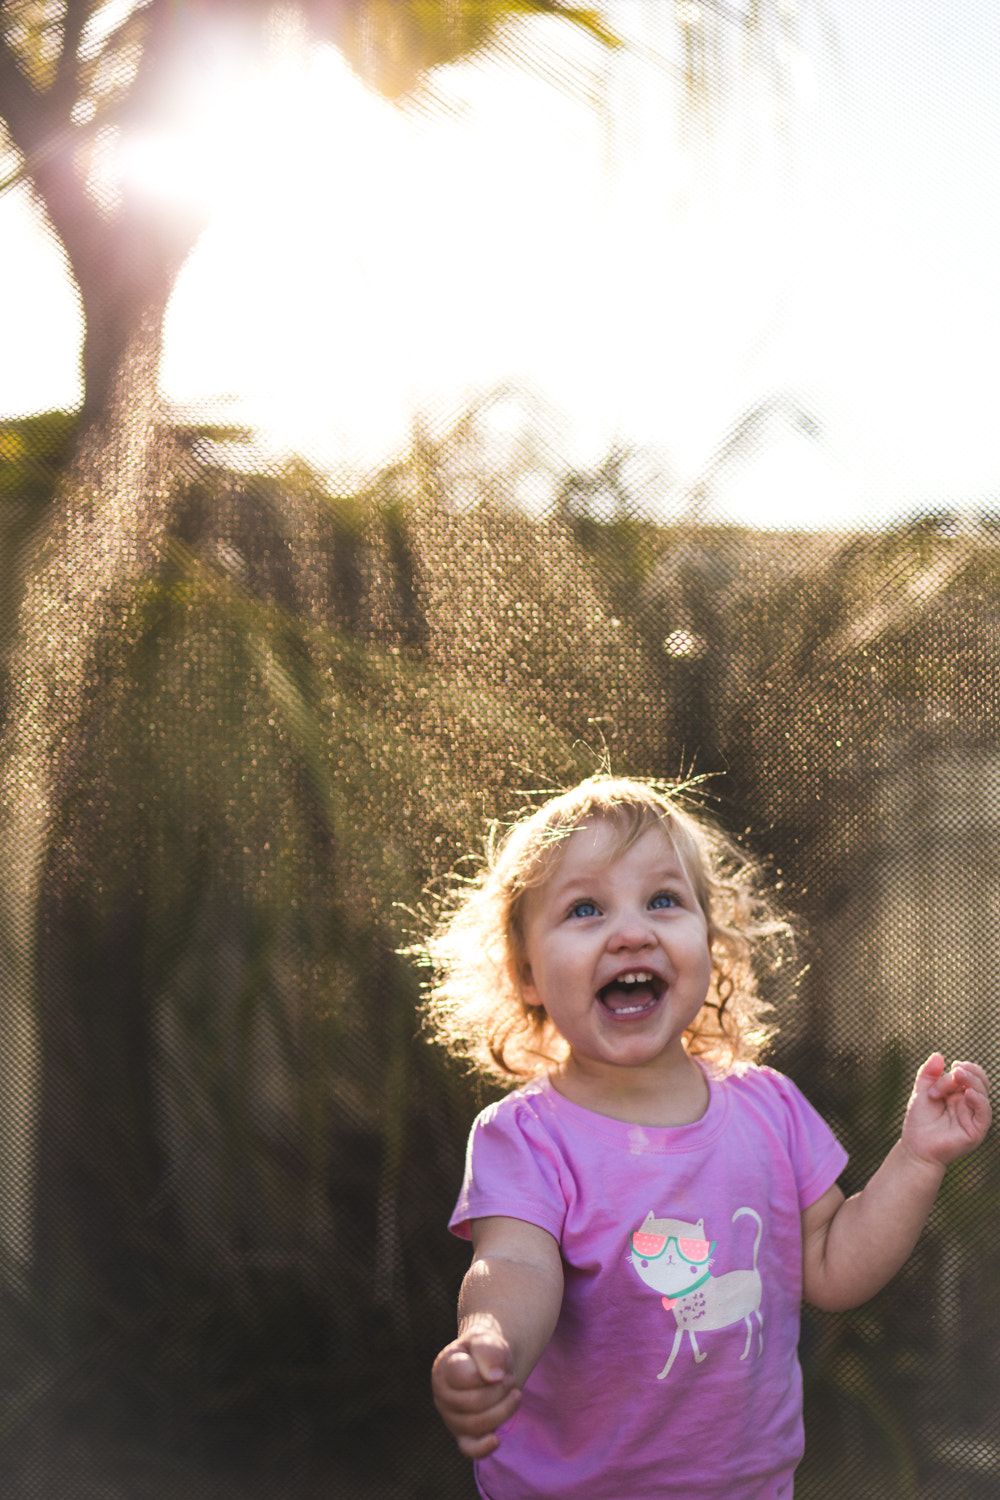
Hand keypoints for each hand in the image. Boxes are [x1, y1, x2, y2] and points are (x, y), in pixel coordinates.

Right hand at [431, 1323, 520, 1459]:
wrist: (490, 1364)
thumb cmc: (485, 1351)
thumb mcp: (486, 1338)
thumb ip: (487, 1350)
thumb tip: (494, 1377)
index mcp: (443, 1369)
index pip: (465, 1377)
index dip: (489, 1373)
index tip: (502, 1368)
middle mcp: (442, 1396)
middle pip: (474, 1403)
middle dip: (501, 1391)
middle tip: (511, 1379)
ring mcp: (451, 1417)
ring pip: (476, 1425)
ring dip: (503, 1410)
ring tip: (514, 1395)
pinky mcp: (463, 1434)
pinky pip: (468, 1448)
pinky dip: (482, 1448)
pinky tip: (495, 1440)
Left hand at [901, 1053, 991, 1168]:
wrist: (916, 1147)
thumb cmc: (919, 1121)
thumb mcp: (922, 1092)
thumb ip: (929, 1074)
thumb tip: (938, 1055)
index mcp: (959, 1094)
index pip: (969, 1075)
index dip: (963, 1068)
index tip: (950, 1067)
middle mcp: (969, 1105)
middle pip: (980, 1082)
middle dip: (969, 1072)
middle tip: (955, 1070)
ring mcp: (973, 1117)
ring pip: (983, 1094)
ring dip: (972, 1081)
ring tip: (957, 1075)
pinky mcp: (976, 1131)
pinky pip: (984, 1114)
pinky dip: (980, 1101)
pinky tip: (969, 1093)